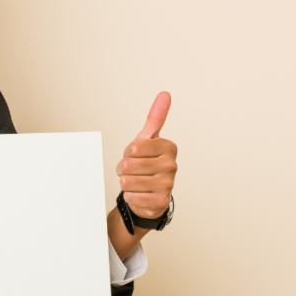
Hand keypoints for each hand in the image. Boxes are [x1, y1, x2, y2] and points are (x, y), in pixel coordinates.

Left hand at [115, 92, 176, 220]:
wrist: (150, 192)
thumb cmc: (147, 162)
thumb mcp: (148, 139)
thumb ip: (156, 117)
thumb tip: (165, 94)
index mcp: (168, 147)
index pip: (133, 148)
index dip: (128, 153)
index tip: (136, 155)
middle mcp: (172, 165)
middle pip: (128, 165)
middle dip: (124, 168)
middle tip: (134, 170)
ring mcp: (168, 184)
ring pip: (128, 181)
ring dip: (126, 182)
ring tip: (136, 181)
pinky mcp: (161, 202)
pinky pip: (131, 196)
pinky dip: (130, 196)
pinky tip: (140, 194)